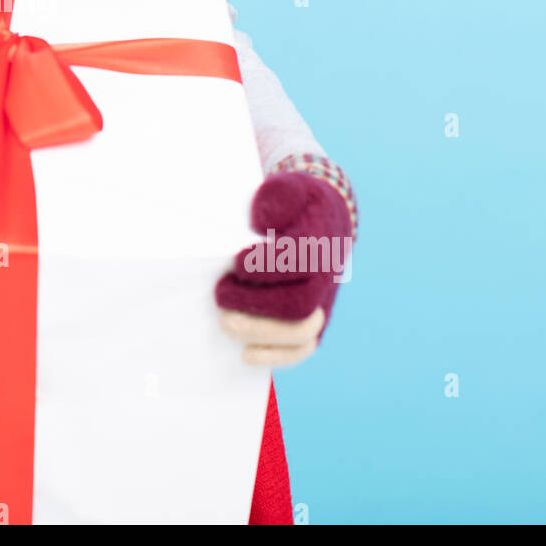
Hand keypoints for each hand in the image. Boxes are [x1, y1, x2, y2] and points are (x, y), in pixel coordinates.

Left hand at [214, 171, 353, 368]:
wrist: (324, 220)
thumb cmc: (296, 205)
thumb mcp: (290, 189)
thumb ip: (279, 196)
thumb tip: (262, 218)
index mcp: (320, 244)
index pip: (299, 262)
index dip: (268, 266)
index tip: (238, 262)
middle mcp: (325, 279)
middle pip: (300, 305)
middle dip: (256, 304)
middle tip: (220, 295)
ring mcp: (322, 303)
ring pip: (302, 333)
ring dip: (260, 332)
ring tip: (224, 321)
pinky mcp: (313, 322)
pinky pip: (302, 349)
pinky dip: (275, 356)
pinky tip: (245, 354)